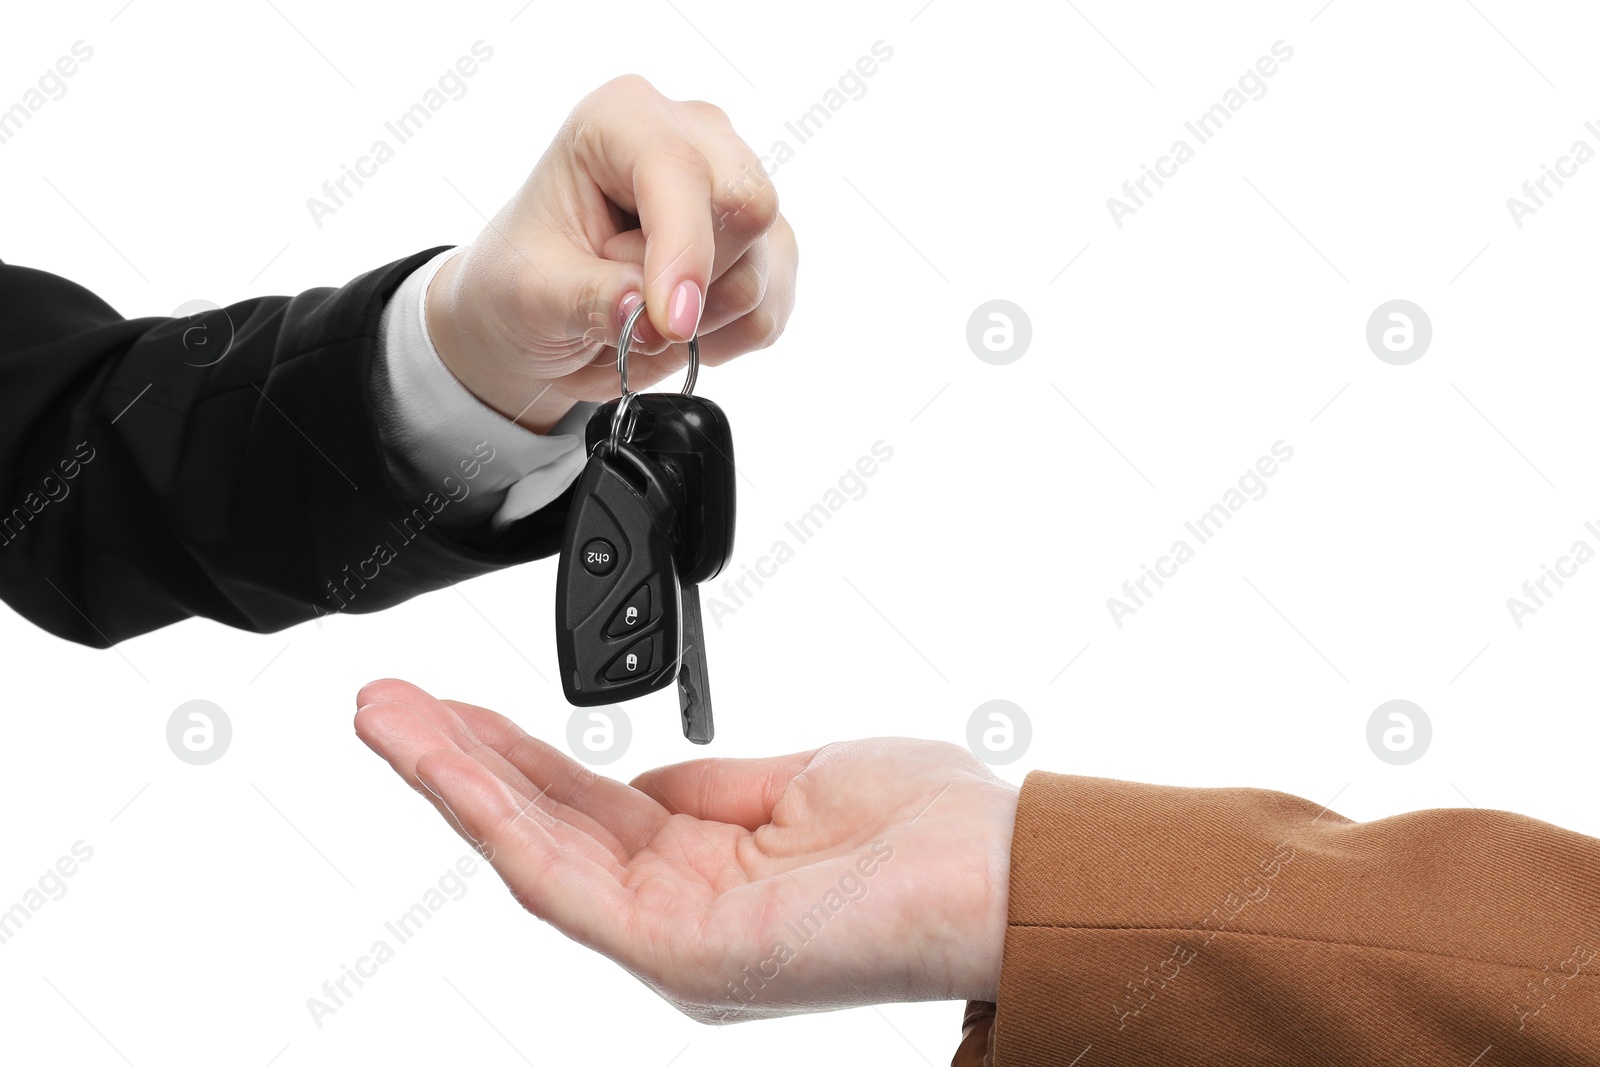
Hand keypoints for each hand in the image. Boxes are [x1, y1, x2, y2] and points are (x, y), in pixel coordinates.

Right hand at [354, 679, 1018, 1020]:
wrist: (1005, 868)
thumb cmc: (928, 830)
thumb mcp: (797, 783)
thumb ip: (710, 788)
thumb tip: (647, 778)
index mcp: (707, 880)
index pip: (588, 813)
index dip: (518, 756)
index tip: (459, 707)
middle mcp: (679, 919)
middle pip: (544, 833)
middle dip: (459, 762)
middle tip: (385, 702)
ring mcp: (676, 943)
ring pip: (532, 855)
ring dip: (451, 781)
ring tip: (384, 716)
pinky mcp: (681, 952)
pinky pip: (564, 876)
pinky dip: (495, 814)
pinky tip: (445, 760)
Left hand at [424, 75, 798, 432]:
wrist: (541, 316)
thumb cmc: (524, 280)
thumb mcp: (529, 293)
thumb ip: (587, 299)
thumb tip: (652, 319)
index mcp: (623, 118)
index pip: (684, 170)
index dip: (685, 249)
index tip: (669, 323)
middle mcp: (694, 138)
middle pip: (748, 207)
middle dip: (695, 282)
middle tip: (631, 311)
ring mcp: (738, 192)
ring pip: (760, 271)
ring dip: (697, 322)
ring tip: (638, 319)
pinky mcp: (767, 250)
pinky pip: (766, 314)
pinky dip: (720, 342)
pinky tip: (673, 331)